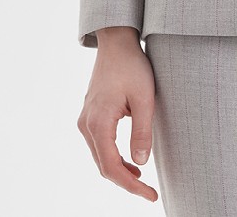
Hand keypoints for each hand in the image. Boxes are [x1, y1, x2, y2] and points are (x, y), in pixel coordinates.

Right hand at [77, 28, 158, 201]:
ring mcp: (85, 119)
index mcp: (98, 123)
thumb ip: (141, 131)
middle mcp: (86, 124)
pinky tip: (130, 160)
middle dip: (125, 182)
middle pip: (103, 166)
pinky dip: (113, 157)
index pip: (112, 167)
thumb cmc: (132, 66)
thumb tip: (141, 163)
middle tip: (149, 191)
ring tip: (142, 177)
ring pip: (100, 156)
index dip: (131, 186)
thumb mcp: (144, 98)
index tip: (150, 194)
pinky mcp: (89, 115)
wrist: (116, 42)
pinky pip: (99, 145)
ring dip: (119, 170)